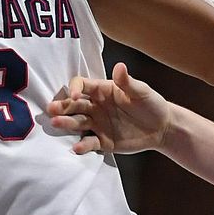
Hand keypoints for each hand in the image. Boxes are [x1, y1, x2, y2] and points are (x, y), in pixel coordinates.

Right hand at [46, 63, 172, 154]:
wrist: (162, 128)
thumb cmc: (151, 104)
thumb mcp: (141, 91)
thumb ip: (128, 82)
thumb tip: (120, 66)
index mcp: (101, 90)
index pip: (81, 85)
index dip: (75, 88)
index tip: (75, 95)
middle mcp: (95, 106)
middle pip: (74, 104)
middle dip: (62, 106)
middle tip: (51, 109)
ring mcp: (97, 124)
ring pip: (77, 123)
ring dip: (66, 123)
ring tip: (56, 123)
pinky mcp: (103, 141)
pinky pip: (89, 142)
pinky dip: (82, 145)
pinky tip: (76, 148)